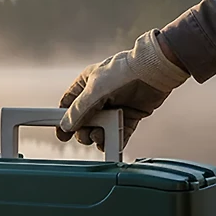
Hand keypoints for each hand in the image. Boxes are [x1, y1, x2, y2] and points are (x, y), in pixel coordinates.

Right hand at [56, 30, 188, 150]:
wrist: (154, 71)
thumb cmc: (122, 73)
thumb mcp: (94, 90)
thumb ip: (78, 110)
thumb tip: (66, 126)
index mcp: (86, 85)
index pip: (68, 105)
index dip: (63, 120)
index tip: (61, 135)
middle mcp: (99, 96)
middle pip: (83, 121)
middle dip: (82, 132)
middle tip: (85, 136)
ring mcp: (114, 106)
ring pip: (100, 128)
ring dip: (98, 136)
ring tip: (100, 137)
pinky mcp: (129, 115)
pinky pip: (118, 133)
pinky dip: (114, 141)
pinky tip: (110, 144)